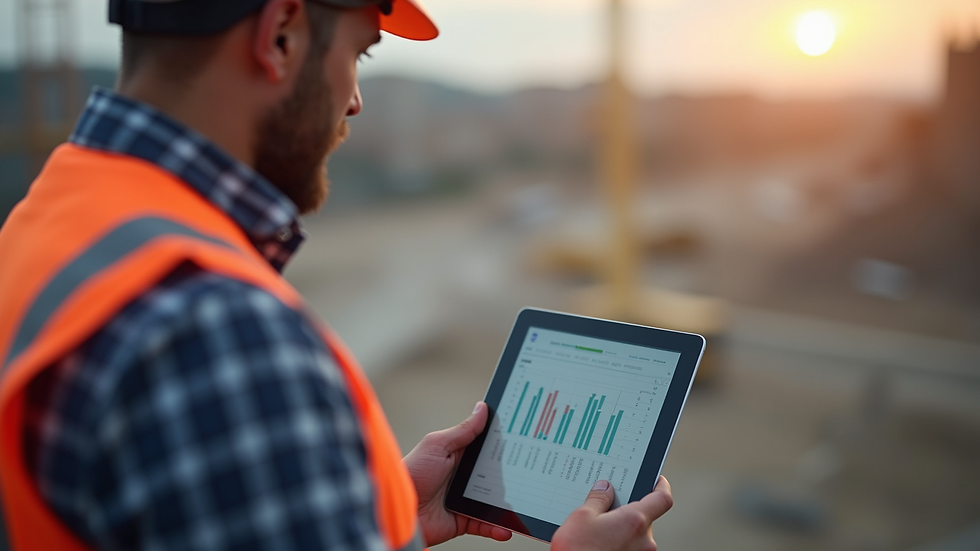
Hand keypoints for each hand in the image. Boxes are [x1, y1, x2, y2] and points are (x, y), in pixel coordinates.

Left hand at [403, 402, 512, 545]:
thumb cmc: (412, 473)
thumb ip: (462, 431)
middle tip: (533, 470)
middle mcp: (465, 476)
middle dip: (513, 473)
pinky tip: (507, 528)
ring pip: (495, 501)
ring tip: (526, 503)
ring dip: (509, 504)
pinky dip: (498, 528)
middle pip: (496, 474)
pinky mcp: (465, 520)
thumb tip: (482, 408)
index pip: (486, 446)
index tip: (526, 436)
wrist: (400, 511)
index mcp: (459, 455)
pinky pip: (486, 524)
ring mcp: (466, 499)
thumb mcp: (437, 445)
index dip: (504, 442)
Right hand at [552, 476, 672, 550]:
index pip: (662, 498)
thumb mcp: (581, 516)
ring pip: (636, 535)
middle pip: (645, 517)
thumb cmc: (577, 550)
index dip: (661, 485)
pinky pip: (631, 548)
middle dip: (628, 511)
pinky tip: (600, 543)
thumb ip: (598, 498)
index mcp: (635, 521)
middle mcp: (644, 540)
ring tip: (598, 530)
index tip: (656, 480)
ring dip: (622, 529)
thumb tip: (605, 488)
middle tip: (608, 507)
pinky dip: (619, 543)